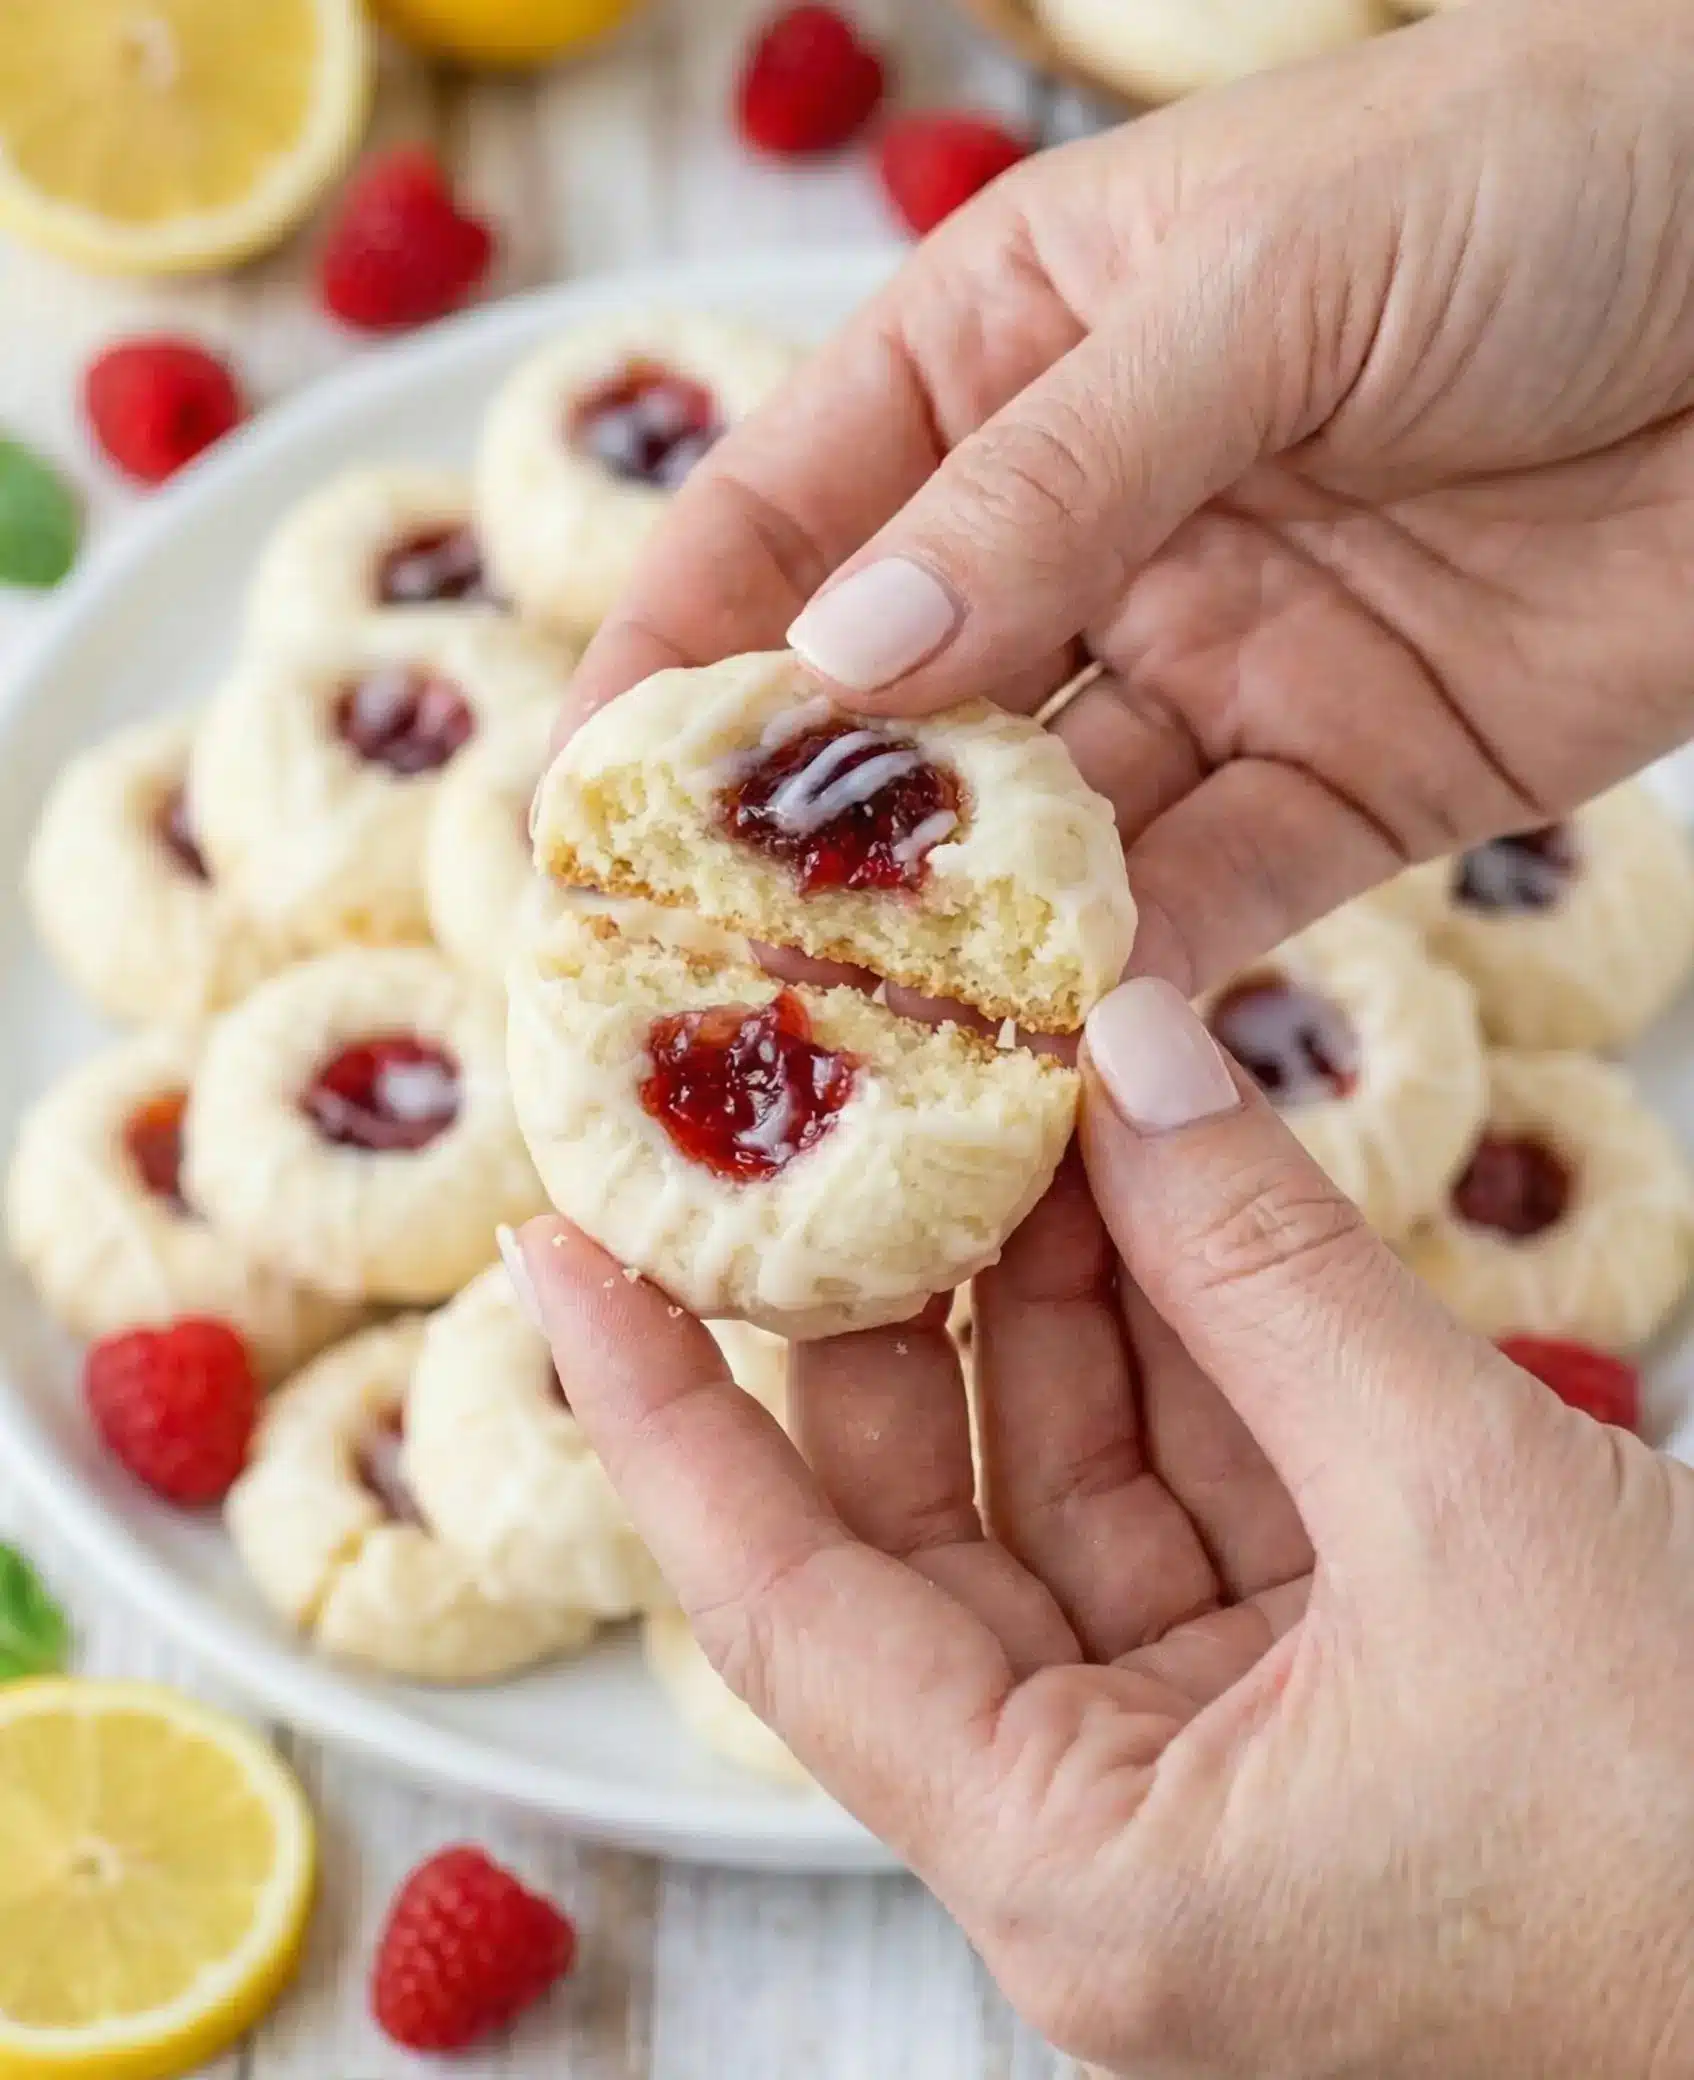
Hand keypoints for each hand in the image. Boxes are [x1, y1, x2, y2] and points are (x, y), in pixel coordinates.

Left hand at [511, 979, 1693, 2077]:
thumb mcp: (1466, 1508)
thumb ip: (1272, 1272)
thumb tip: (1132, 1060)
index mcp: (1083, 1875)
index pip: (786, 1610)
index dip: (661, 1414)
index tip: (559, 1256)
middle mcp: (1120, 1835)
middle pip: (933, 1522)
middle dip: (892, 1302)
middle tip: (829, 1112)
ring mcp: (1225, 1764)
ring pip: (1083, 1480)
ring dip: (1059, 1291)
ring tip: (1004, 1096)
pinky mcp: (1329, 1696)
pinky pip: (1209, 1487)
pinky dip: (1188, 1341)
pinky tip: (1153, 1188)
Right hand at [564, 0, 1693, 992]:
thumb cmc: (1545, 176)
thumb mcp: (1267, 283)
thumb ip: (1052, 477)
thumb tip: (849, 657)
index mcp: (1012, 352)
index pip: (785, 513)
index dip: (670, 655)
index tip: (574, 802)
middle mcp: (1084, 527)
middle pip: (893, 709)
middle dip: (787, 840)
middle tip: (684, 975)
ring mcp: (1211, 667)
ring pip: (1037, 834)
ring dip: (950, 942)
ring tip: (848, 1053)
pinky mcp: (1347, 788)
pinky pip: (1208, 905)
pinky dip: (1132, 984)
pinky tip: (1053, 1057)